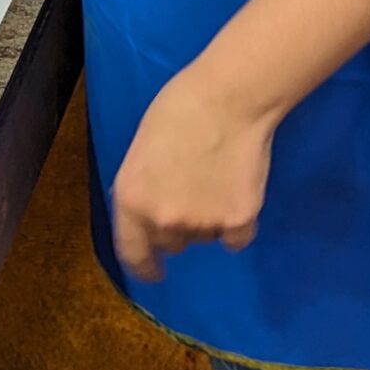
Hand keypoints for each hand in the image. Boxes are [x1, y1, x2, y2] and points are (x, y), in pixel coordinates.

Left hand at [109, 61, 277, 284]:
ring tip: (216, 177)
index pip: (132, 252)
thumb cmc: (179, 109)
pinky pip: (237, 237)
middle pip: (172, 242)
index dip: (143, 266)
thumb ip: (143, 187)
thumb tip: (150, 209)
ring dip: (208, 219)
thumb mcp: (141, 150)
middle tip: (192, 192)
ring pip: (206, 236)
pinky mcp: (238, 221)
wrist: (229, 98)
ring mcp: (202, 225)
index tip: (154, 271)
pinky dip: (238, 222)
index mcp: (131, 200)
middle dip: (178, 227)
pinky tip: (238, 189)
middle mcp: (163, 221)